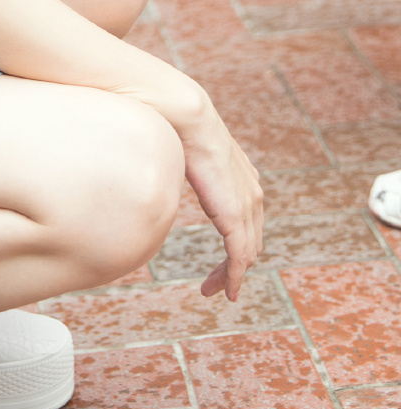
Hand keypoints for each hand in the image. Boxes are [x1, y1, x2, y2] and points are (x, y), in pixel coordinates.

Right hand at [181, 104, 263, 300]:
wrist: (187, 117)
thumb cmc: (177, 126)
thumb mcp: (185, 152)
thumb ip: (181, 165)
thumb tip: (155, 163)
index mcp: (244, 179)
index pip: (248, 220)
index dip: (236, 244)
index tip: (219, 258)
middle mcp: (253, 193)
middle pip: (251, 241)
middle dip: (233, 266)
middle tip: (211, 285)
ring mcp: (247, 205)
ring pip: (246, 253)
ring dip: (230, 275)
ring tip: (212, 291)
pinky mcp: (235, 216)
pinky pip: (239, 255)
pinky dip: (233, 276)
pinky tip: (225, 290)